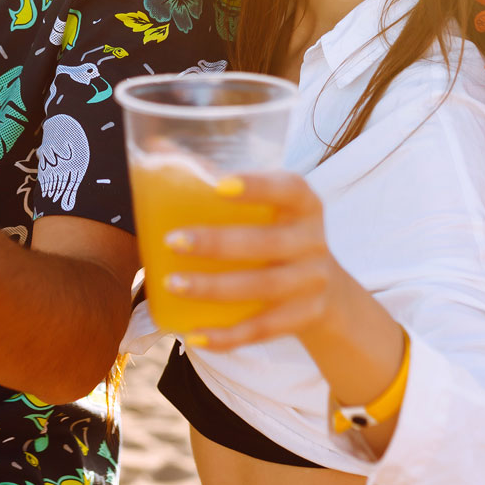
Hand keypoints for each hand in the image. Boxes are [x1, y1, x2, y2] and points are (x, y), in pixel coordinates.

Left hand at [159, 171, 342, 350]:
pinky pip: (262, 330)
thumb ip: (217, 181)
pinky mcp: (303, 318)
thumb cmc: (276, 234)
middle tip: (173, 240)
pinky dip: (226, 335)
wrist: (329, 293)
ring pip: (261, 289)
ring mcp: (311, 283)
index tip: (218, 184)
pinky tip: (192, 334)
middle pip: (267, 243)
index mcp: (304, 204)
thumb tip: (154, 149)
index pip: (288, 189)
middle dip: (218, 243)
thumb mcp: (267, 208)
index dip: (256, 186)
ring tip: (173, 284)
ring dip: (214, 288)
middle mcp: (313, 241)